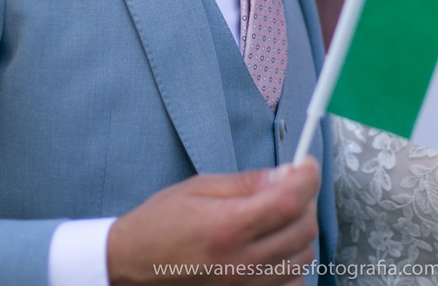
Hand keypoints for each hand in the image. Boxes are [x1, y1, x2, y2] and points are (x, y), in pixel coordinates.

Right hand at [107, 159, 320, 285]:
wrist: (130, 266)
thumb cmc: (159, 225)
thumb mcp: (199, 188)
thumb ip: (247, 183)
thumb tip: (286, 174)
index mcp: (226, 227)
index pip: (289, 200)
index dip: (307, 178)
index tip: (307, 165)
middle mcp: (239, 263)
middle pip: (303, 229)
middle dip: (305, 200)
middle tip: (291, 186)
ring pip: (304, 258)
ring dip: (300, 232)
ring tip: (278, 217)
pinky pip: (292, 284)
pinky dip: (293, 264)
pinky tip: (274, 248)